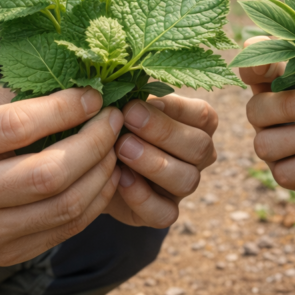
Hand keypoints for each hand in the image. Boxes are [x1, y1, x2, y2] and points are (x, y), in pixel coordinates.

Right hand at [0, 87, 121, 265]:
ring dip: (102, 173)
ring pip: (65, 207)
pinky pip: (66, 228)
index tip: (95, 96)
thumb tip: (83, 81)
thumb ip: (21, 99)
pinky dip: (95, 199)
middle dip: (94, 143)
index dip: (67, 109)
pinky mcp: (5, 255)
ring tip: (114, 147)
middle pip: (48, 174)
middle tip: (114, 120)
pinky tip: (104, 175)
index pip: (19, 126)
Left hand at [106, 93, 218, 227]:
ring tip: (120, 147)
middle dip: (163, 132)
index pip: (203, 116)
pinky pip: (164, 213)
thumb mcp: (125, 103)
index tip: (141, 99)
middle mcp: (197, 156)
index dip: (175, 108)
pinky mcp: (163, 212)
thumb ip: (134, 93)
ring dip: (153, 163)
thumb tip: (132, 81)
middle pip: (200, 147)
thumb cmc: (115, 122)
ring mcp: (182, 186)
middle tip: (128, 119)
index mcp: (197, 124)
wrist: (91, 162)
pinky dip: (142, 197)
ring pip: (187, 180)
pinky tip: (120, 179)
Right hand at [240, 38, 294, 195]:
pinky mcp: (286, 174)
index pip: (251, 69)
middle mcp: (266, 115)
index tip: (266, 65)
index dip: (252, 65)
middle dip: (291, 106)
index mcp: (275, 84)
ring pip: (267, 144)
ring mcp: (273, 146)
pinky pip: (285, 173)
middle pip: (255, 109)